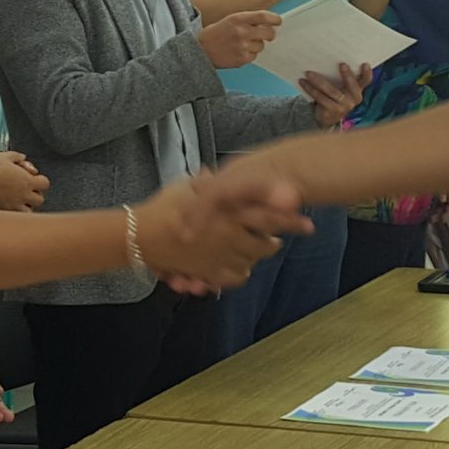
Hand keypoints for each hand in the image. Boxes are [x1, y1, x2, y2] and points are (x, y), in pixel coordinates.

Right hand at [0, 151, 47, 211]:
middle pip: (39, 200)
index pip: (45, 184)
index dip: (40, 181)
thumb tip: (23, 158)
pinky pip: (15, 215)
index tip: (33, 178)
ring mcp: (14, 205)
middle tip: (25, 190)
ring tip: (17, 199)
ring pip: (29, 211)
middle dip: (34, 194)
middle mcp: (23, 195)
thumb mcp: (5, 156)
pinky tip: (8, 204)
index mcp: (27, 181)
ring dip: (26, 205)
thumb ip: (18, 157)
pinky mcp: (4, 211)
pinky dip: (14, 211)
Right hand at [136, 170, 308, 292]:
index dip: (289, 214)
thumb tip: (214, 173)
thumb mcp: (189, 187)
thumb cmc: (164, 207)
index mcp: (226, 209)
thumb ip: (210, 183)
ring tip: (266, 244)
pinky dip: (242, 270)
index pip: (266, 211)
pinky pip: (237, 275)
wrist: (142, 237)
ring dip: (262, 251)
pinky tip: (242, 263)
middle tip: (292, 230)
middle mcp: (227, 233)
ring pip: (254, 258)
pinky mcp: (212, 272)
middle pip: (266, 240)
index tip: (306, 214)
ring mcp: (220, 255)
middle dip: (281, 235)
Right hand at [198, 9, 280, 69]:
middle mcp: (241, 32)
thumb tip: (267, 24)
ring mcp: (242, 47)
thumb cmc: (216, 33)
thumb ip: (248, 21)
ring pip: (261, 46)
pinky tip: (238, 51)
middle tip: (267, 34)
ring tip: (242, 44)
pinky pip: (254, 56)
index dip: (274, 19)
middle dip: (270, 34)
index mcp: (238, 19)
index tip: (278, 21)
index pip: (263, 16)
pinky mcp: (241, 59)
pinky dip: (249, 54)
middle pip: (269, 33)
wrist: (200, 49)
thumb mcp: (230, 20)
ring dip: (256, 45)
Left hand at [299, 64, 370, 127]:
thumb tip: (328, 56)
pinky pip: (320, 98)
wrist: (327, 117)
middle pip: (352, 86)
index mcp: (358, 90)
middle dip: (348, 75)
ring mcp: (343, 107)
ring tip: (309, 73)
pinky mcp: (331, 111)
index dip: (367, 73)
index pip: (366, 81)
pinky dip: (310, 89)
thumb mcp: (341, 87)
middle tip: (342, 64)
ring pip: (332, 92)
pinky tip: (303, 82)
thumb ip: (341, 77)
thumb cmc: (335, 94)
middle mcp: (353, 99)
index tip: (365, 64)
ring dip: (319, 81)